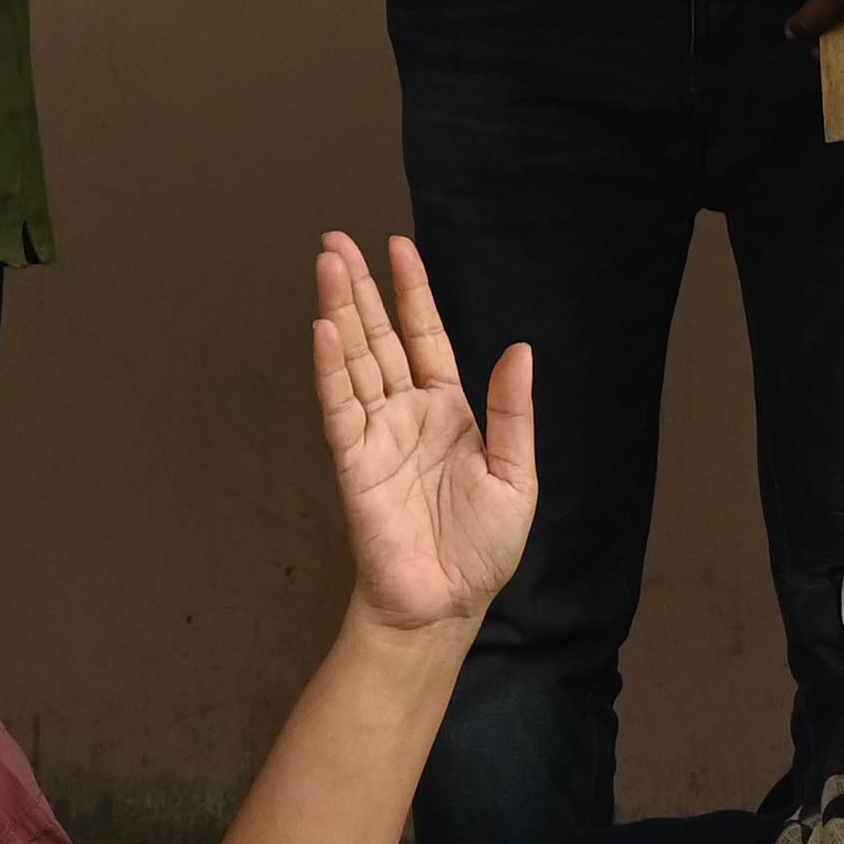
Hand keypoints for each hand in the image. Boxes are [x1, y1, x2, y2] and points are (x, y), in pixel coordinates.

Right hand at [314, 233, 535, 644]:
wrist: (446, 602)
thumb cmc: (483, 549)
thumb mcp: (517, 476)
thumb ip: (513, 412)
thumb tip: (520, 348)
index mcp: (448, 412)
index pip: (425, 337)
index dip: (412, 293)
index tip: (397, 246)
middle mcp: (406, 414)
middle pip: (379, 338)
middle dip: (360, 289)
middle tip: (336, 241)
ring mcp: (376, 435)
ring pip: (355, 361)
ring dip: (340, 313)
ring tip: (326, 265)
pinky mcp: (354, 463)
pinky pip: (340, 408)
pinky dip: (330, 370)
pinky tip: (324, 332)